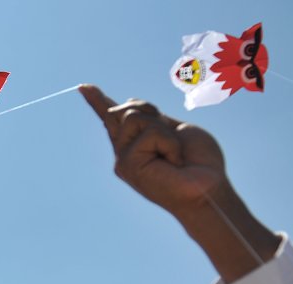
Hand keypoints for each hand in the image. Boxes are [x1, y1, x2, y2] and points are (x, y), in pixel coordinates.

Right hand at [79, 84, 226, 221]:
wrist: (208, 186)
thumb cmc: (197, 163)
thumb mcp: (175, 130)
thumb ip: (151, 120)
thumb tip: (124, 105)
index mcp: (135, 143)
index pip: (113, 118)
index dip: (98, 101)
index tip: (83, 87)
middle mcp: (124, 152)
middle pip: (126, 109)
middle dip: (152, 113)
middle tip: (173, 142)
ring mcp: (122, 159)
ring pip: (134, 117)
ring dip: (163, 131)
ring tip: (174, 154)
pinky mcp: (126, 164)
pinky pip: (147, 133)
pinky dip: (168, 142)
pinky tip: (173, 162)